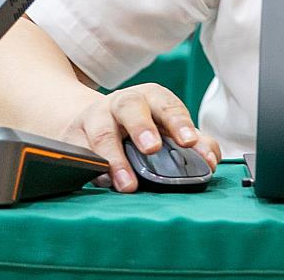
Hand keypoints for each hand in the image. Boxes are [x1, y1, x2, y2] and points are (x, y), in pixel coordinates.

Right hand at [59, 84, 221, 191]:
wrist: (90, 122)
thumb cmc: (138, 127)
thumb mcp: (165, 128)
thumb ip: (193, 143)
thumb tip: (210, 159)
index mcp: (151, 98)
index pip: (167, 106)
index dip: (179, 123)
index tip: (189, 142)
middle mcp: (122, 104)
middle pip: (130, 107)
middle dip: (142, 126)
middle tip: (153, 148)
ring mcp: (95, 119)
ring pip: (102, 134)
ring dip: (115, 160)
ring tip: (128, 184)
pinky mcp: (73, 138)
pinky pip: (81, 153)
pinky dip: (92, 169)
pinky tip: (103, 181)